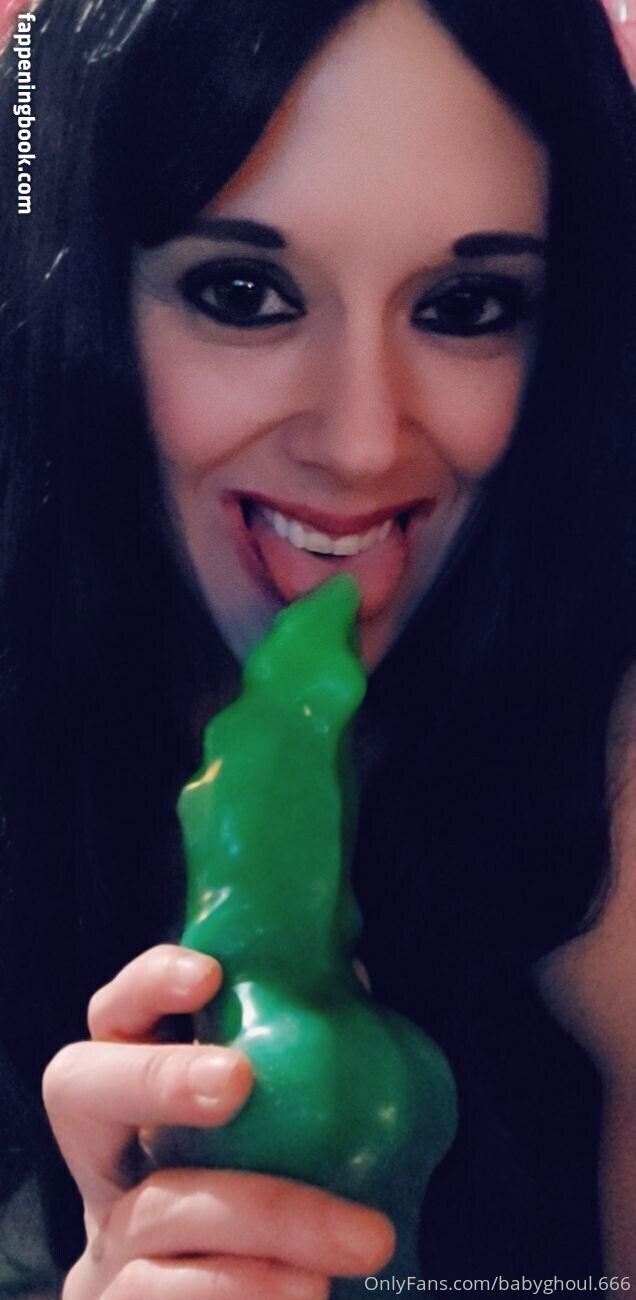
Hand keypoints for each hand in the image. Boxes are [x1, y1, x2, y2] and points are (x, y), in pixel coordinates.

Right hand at [43, 945, 394, 1298]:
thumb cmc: (264, 1207)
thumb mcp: (270, 1129)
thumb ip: (297, 1056)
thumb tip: (350, 975)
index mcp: (142, 1099)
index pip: (117, 1016)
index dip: (147, 986)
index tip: (209, 974)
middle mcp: (108, 1162)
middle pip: (80, 1091)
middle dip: (154, 1074)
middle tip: (236, 1079)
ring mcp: (107, 1242)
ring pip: (156, 1209)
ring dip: (266, 1214)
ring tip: (360, 1235)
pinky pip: (158, 1294)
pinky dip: (241, 1288)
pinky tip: (308, 1287)